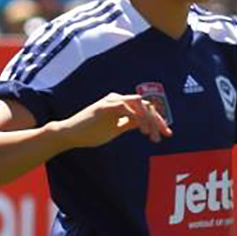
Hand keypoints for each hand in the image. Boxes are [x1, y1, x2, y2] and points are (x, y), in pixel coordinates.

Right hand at [53, 93, 172, 149]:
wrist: (70, 134)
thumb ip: (128, 123)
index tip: (166, 134)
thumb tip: (144, 123)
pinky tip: (142, 131)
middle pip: (146, 104)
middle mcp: (117, 99)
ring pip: (140, 104)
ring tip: (152, 137)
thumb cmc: (90, 132)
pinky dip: (138, 119)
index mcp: (119, 104)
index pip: (144, 108)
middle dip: (158, 120)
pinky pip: (128, 108)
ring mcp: (111, 101)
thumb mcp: (114, 129)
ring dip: (150, 120)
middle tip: (165, 135)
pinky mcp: (105, 107)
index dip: (157, 120)